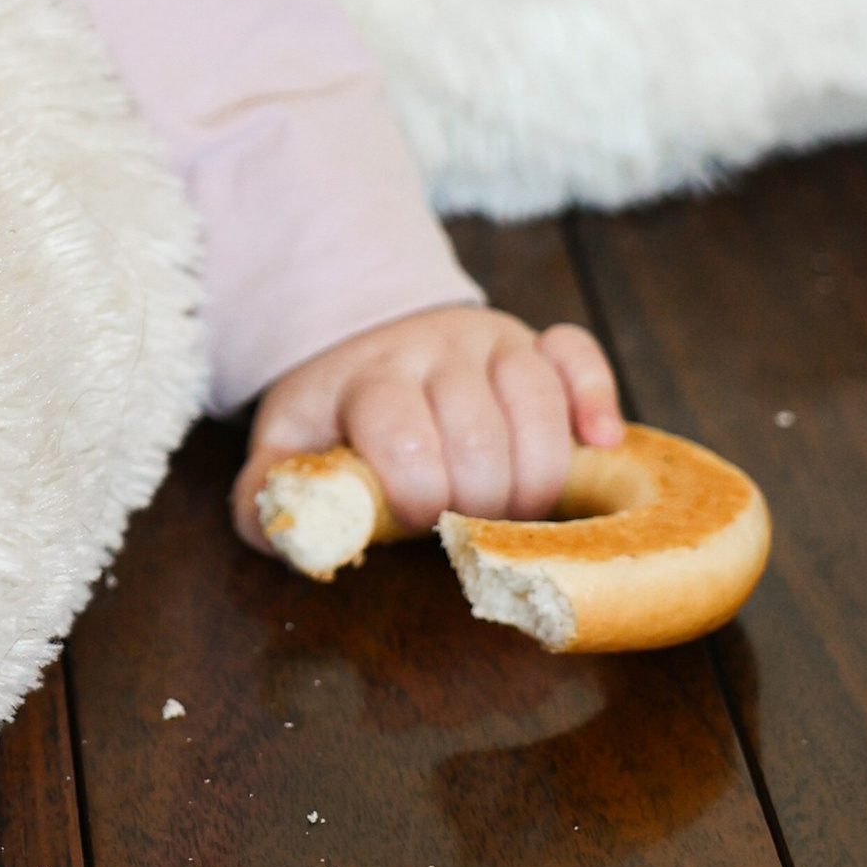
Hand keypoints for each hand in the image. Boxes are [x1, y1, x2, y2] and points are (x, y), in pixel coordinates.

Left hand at [229, 304, 623, 553]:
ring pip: (535, 400)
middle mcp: (432, 348)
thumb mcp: (288, 446)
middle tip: (472, 522)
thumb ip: (267, 494)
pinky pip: (578, 354)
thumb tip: (289, 530)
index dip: (417, 491)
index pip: (401, 431)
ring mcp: (490, 341)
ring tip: (519, 507)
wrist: (372, 336)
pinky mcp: (536, 341)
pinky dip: (595, 395)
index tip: (420, 520)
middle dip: (480, 497)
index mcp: (368, 378)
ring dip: (537, 473)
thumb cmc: (339, 414)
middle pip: (477, 430)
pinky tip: (599, 442)